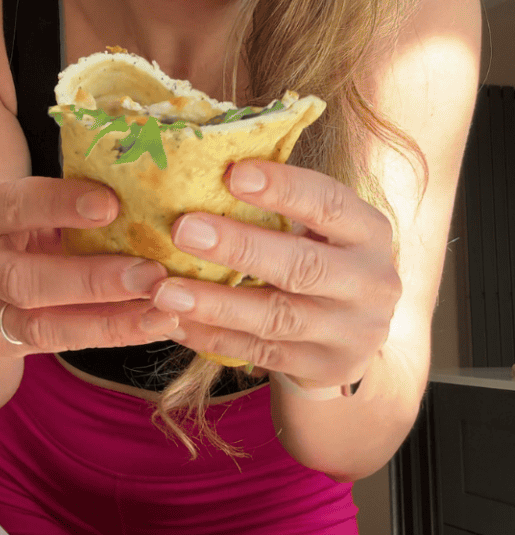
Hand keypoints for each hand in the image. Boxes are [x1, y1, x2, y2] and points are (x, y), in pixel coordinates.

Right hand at [0, 176, 176, 354]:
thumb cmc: (14, 235)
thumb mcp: (27, 212)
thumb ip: (67, 208)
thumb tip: (147, 199)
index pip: (17, 206)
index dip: (61, 204)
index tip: (112, 205)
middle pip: (24, 279)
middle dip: (92, 279)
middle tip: (150, 274)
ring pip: (40, 325)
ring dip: (107, 321)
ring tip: (161, 313)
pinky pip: (55, 344)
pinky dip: (106, 335)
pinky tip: (148, 327)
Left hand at [150, 160, 400, 388]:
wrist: (353, 338)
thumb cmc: (317, 260)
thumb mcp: (317, 230)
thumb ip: (276, 206)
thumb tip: (199, 167)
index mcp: (367, 231)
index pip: (331, 203)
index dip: (284, 188)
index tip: (233, 174)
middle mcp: (370, 281)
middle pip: (302, 265)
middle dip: (239, 247)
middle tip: (182, 230)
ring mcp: (351, 331)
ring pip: (277, 318)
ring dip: (216, 304)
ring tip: (164, 292)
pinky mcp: (323, 367)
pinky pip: (258, 352)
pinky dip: (211, 337)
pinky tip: (172, 323)